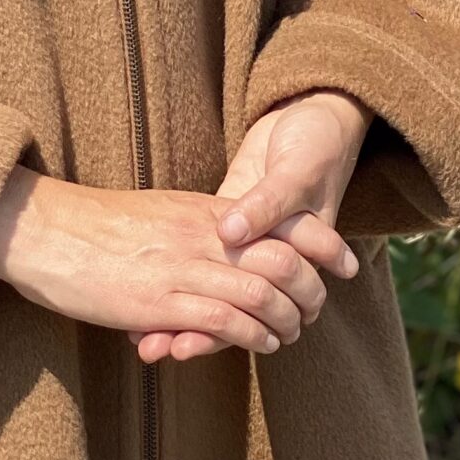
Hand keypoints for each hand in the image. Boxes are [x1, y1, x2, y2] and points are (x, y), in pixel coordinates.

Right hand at [0, 168, 327, 359]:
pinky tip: (261, 344)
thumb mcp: (160, 217)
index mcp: (203, 210)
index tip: (340, 264)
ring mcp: (183, 266)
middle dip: (310, 291)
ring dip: (285, 320)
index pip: (281, 220)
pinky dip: (252, 336)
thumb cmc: (98, 228)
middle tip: (315, 311)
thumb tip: (221, 252)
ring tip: (290, 335)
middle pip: (283, 256)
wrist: (49, 230)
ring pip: (261, 292)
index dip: (321, 243)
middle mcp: (202, 234)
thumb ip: (194, 232)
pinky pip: (225, 320)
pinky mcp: (160, 300)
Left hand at [136, 91, 369, 365]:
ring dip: (182, 316)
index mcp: (295, 259)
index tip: (184, 347)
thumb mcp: (296, 173)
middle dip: (194, 332)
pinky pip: (201, 257)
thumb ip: (266, 204)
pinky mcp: (223, 218)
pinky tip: (145, 293)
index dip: (220, 331)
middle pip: (230, 310)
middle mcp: (267, 260)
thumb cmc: (316, 144)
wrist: (312, 111)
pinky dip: (178, 277)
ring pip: (213, 290)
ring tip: (143, 339)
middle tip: (154, 348)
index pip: (255, 311)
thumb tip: (230, 233)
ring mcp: (243, 241)